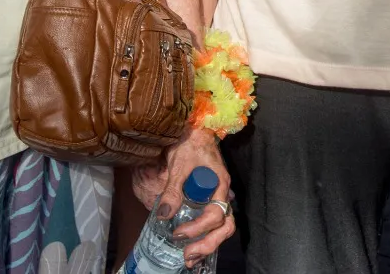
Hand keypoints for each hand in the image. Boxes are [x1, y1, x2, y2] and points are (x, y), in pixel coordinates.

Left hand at [130, 129, 234, 265]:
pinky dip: (204, 237)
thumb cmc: (189, 144)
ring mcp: (217, 198)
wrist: (194, 132)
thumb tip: (164, 215)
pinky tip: (192, 247)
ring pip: (222, 227)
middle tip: (188, 255)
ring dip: (208, 245)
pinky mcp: (210, 200)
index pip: (216, 214)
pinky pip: (213, 222)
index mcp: (219, 184)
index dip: (199, 227)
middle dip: (208, 244)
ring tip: (190, 258)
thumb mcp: (179, 165)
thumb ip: (173, 189)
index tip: (179, 232)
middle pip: (225, 226)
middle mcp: (222, 194)